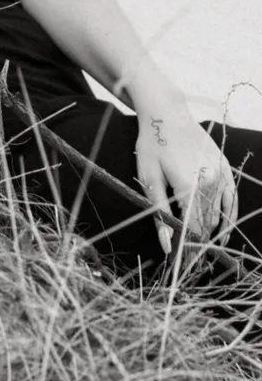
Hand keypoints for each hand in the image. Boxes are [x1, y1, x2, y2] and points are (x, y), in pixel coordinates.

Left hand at [134, 106, 238, 263]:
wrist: (167, 114)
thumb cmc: (152, 146)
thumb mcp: (149, 180)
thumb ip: (160, 215)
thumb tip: (168, 246)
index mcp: (188, 187)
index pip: (192, 231)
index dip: (187, 250)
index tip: (180, 266)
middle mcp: (210, 183)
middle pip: (206, 226)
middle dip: (197, 246)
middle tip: (187, 264)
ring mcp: (221, 175)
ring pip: (218, 215)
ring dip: (210, 234)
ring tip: (199, 252)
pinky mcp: (226, 169)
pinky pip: (232, 200)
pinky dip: (229, 218)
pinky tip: (223, 233)